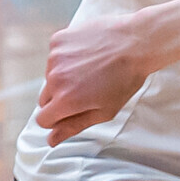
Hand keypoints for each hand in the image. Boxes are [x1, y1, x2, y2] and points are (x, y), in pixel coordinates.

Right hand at [36, 12, 160, 143]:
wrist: (136, 43)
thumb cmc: (125, 80)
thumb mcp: (104, 111)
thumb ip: (73, 126)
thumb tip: (51, 140)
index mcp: (66, 100)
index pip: (43, 119)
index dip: (57, 120)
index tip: (72, 112)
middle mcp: (55, 78)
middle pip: (45, 99)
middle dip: (60, 98)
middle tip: (86, 90)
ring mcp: (54, 57)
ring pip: (50, 76)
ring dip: (64, 76)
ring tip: (90, 69)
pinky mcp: (58, 40)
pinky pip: (55, 56)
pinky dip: (66, 57)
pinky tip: (87, 54)